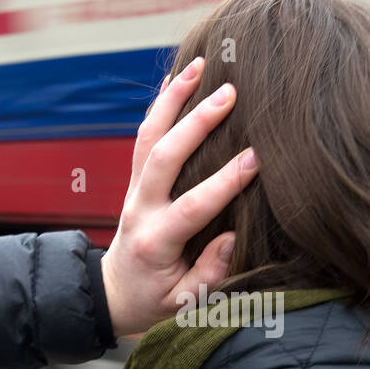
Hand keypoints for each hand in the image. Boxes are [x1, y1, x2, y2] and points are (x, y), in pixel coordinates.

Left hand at [102, 56, 257, 336]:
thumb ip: (209, 274)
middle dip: (196, 122)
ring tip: (199, 65)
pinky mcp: (136, 180)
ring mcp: (135, 190)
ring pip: (149, 135)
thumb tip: (231, 238)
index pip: (193, 205)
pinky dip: (160, 104)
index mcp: (157, 241)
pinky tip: (177, 76)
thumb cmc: (155, 301)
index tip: (256, 159)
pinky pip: (145, 135)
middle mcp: (142, 208)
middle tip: (229, 93)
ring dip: (173, 98)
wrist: (113, 294)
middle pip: (165, 156)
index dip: (224, 182)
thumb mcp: (184, 303)